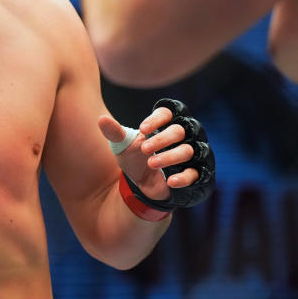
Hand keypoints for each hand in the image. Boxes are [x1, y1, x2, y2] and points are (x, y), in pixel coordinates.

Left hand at [100, 98, 214, 209]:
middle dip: (162, 139)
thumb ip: (114, 133)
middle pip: (179, 130)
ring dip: (169, 156)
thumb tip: (101, 119)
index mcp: (165, 124)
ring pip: (188, 150)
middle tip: (145, 149)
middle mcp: (182, 136)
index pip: (168, 112)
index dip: (157, 119)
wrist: (141, 186)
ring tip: (151, 164)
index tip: (142, 129)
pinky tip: (170, 181)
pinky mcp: (195, 173)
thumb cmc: (135, 158)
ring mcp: (191, 155)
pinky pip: (196, 173)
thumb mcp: (122, 147)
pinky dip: (183, 177)